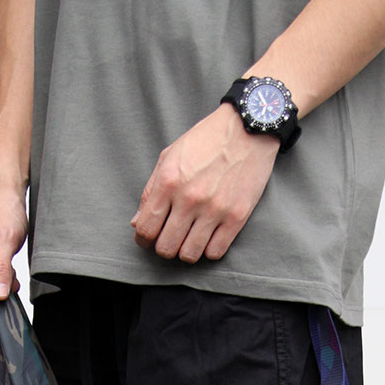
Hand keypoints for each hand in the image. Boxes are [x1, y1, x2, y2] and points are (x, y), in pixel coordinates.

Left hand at [131, 104, 279, 263]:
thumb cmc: (205, 141)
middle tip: (170, 238)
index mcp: (169, 182)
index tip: (148, 239)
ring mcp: (214, 210)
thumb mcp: (170, 157)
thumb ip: (150, 191)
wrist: (248, 129)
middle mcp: (189, 199)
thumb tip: (137, 222)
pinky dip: (209, 250)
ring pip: (190, 255)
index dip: (143, 240)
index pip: (146, 229)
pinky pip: (215, 252)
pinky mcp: (236, 217)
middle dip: (164, 247)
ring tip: (189, 239)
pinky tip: (208, 237)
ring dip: (186, 251)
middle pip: (166, 248)